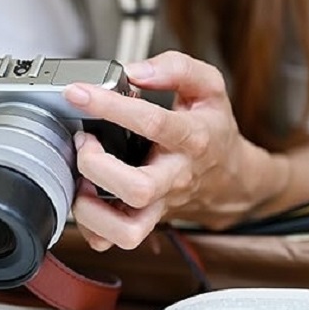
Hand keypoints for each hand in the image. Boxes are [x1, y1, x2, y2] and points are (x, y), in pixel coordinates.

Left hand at [63, 51, 283, 250]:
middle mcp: (174, 177)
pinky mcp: (143, 223)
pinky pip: (112, 241)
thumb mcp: (207, 87)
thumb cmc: (211, 129)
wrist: (229, 177)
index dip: (109, 106)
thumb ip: (176, 68)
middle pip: (138, 189)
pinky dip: (91, 226)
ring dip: (90, 206)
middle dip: (97, 164)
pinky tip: (86, 199)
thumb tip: (136, 71)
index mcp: (192, 139)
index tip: (78, 93)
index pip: (152, 122)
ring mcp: (159, 205)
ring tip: (80, 177)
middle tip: (83, 142)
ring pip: (126, 229)